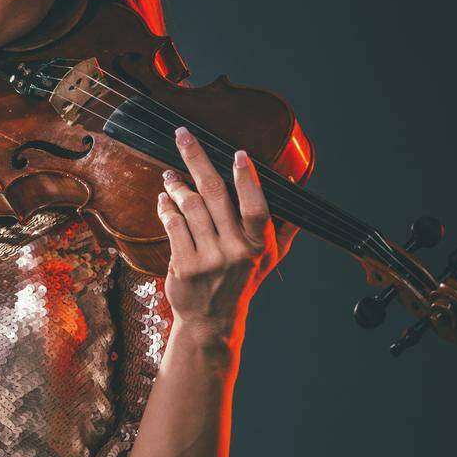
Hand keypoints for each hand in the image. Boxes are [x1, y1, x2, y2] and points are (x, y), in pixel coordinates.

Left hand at [157, 126, 298, 343]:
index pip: (256, 206)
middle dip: (197, 158)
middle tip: (183, 135)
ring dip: (177, 184)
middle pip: (215, 194)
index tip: (239, 153)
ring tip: (171, 174)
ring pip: (190, 206)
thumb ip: (283, 223)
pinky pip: (173, 225)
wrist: (211, 321)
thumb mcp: (270, 257)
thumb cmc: (242, 282)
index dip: (248, 179)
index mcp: (258, 245)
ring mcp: (207, 258)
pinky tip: (165, 198)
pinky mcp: (183, 265)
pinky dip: (166, 207)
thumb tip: (291, 184)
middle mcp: (234, 250)